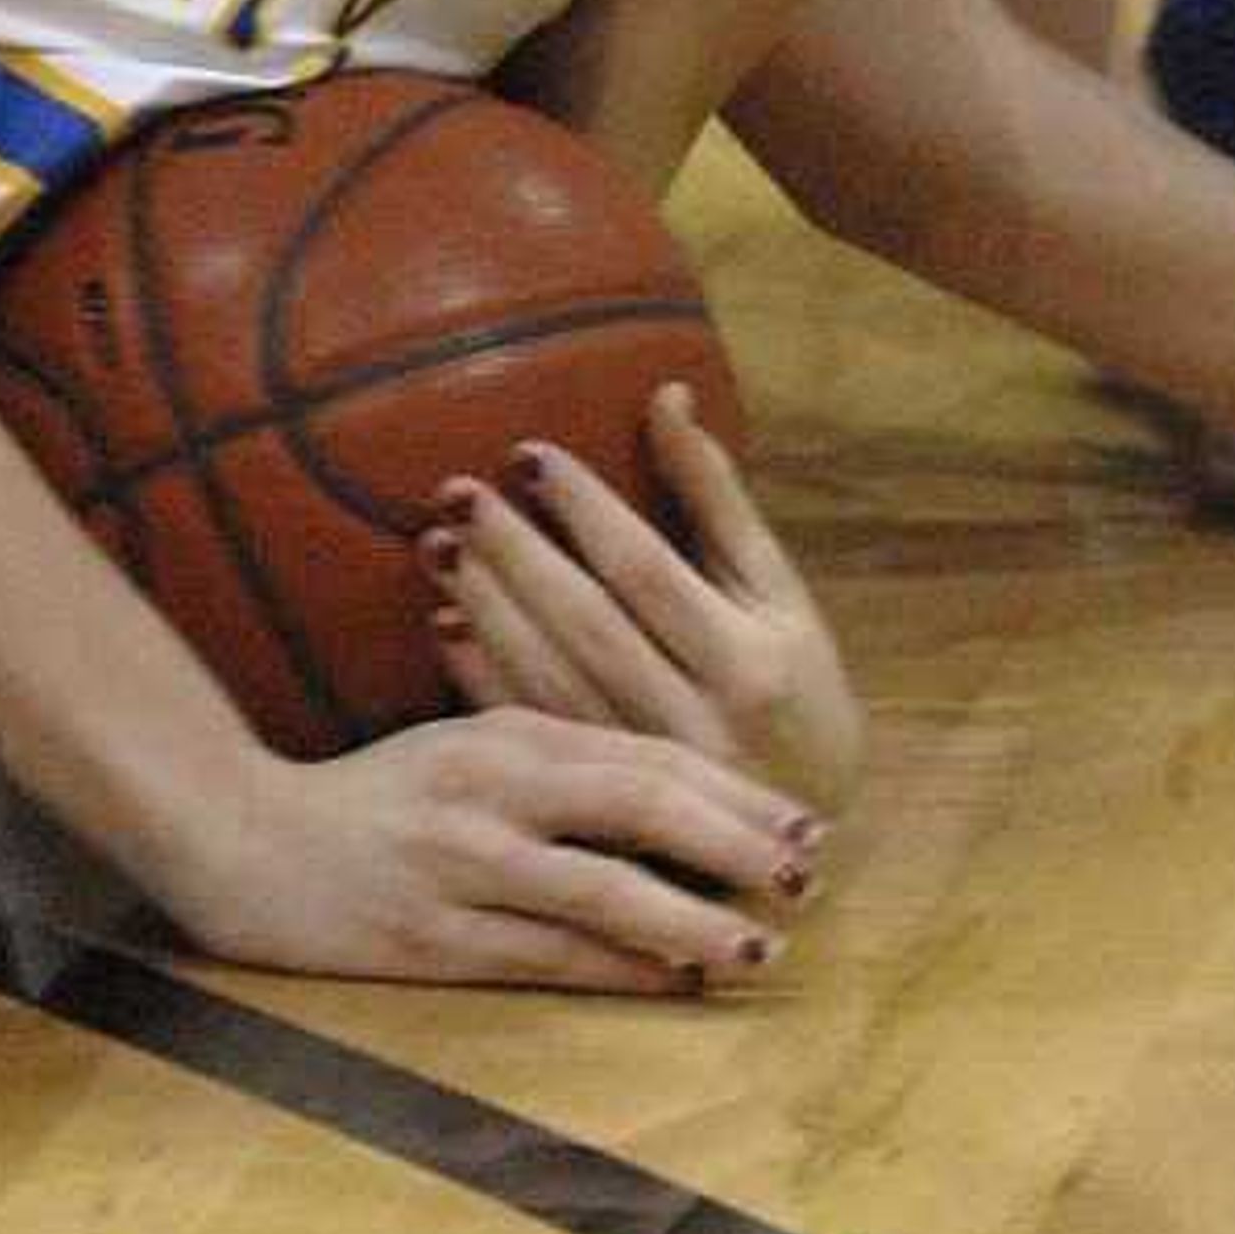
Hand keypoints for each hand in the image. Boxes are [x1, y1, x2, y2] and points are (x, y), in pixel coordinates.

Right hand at [154, 698, 821, 995]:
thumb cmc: (367, 798)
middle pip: (640, 807)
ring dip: (695, 919)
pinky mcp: (436, 937)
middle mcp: (493, 789)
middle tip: (809, 870)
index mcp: (502, 734)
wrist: (243, 835)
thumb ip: (549, 766)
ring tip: (764, 942)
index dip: (730, 788)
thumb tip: (659, 795)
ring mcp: (464, 864)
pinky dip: (623, 968)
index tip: (801, 816)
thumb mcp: (459, 750)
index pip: (641, 753)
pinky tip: (676, 982)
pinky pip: (551, 954)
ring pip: (606, 888)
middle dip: (734, 841)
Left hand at [433, 391, 864, 816]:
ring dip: (489, 612)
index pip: (647, 572)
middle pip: (588, 627)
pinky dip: (483, 680)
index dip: (584, 511)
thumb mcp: (778, 595)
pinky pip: (535, 737)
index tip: (525, 454)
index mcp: (748, 662)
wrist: (795, 840)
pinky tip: (445, 625)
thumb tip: (666, 393)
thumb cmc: (794, 689)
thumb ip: (718, 498)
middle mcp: (698, 724)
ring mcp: (648, 778)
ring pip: (550, 684)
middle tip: (454, 493)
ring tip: (439, 546)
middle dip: (516, 555)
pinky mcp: (610, 816)